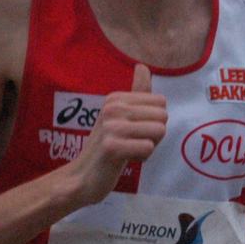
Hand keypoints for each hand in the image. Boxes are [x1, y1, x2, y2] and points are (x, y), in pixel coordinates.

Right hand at [67, 64, 166, 204]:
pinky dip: (142, 158)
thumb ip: (136, 93)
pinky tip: (124, 160)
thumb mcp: (120, 115)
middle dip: (154, 134)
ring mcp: (111, 126)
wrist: (81, 177)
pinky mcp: (112, 147)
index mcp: (115, 97)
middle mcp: (112, 108)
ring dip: (149, 147)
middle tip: (132, 142)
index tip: (133, 130)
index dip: (153, 121)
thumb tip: (142, 66)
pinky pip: (148, 148)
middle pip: (163, 117)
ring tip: (128, 150)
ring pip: (159, 131)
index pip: (161, 103)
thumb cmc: (107, 146)